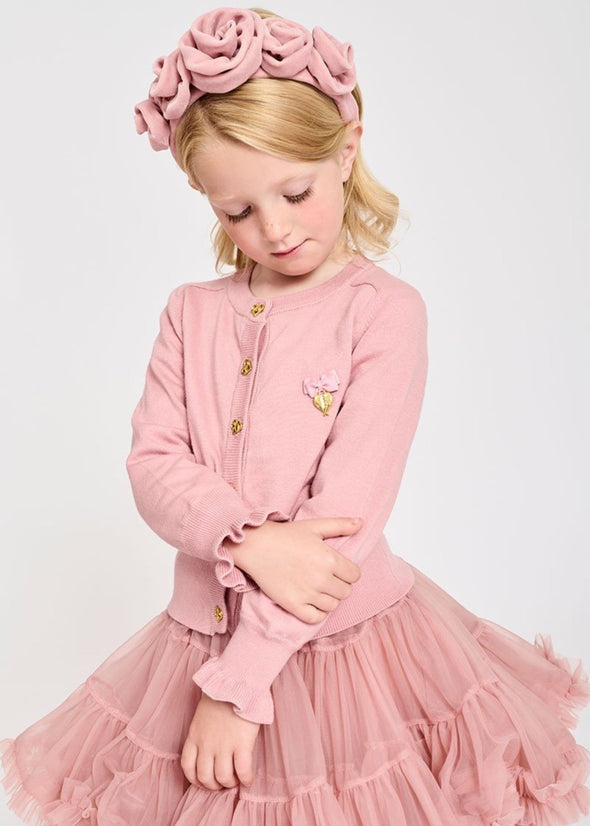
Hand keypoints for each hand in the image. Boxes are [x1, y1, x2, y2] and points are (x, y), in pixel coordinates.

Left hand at [181, 692, 259, 789]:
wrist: (236, 680)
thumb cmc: (222, 694)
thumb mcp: (202, 715)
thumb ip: (202, 733)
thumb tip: (208, 748)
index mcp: (194, 736)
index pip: (187, 767)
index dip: (195, 779)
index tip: (204, 781)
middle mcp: (206, 744)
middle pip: (205, 777)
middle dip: (213, 785)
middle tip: (222, 783)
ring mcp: (224, 745)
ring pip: (223, 777)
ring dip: (229, 783)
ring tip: (235, 780)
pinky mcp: (242, 743)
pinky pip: (242, 770)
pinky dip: (245, 779)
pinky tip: (248, 779)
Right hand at [227, 517, 362, 623]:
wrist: (256, 546)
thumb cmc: (285, 535)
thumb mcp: (314, 526)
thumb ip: (340, 525)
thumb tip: (361, 523)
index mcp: (330, 559)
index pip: (355, 575)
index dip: (348, 571)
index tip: (338, 568)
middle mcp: (321, 579)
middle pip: (346, 592)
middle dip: (339, 585)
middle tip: (326, 577)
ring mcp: (307, 594)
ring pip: (332, 606)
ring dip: (329, 598)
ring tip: (318, 588)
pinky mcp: (293, 605)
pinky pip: (316, 618)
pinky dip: (317, 613)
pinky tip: (311, 602)